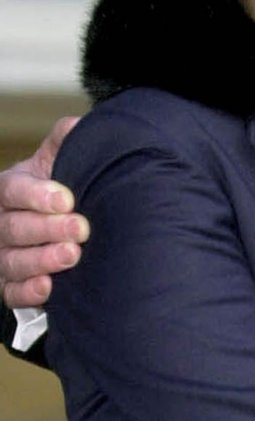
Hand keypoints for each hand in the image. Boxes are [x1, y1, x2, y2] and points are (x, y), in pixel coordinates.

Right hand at [0, 118, 86, 306]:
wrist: (66, 222)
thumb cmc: (61, 188)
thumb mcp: (61, 161)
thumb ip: (66, 142)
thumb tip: (76, 128)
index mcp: (8, 189)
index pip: (12, 190)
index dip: (36, 195)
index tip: (67, 198)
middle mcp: (0, 223)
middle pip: (14, 227)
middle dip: (48, 229)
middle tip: (81, 229)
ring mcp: (2, 255)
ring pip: (12, 261)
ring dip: (41, 260)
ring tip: (72, 256)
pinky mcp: (10, 284)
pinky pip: (11, 293)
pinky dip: (28, 292)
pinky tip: (49, 288)